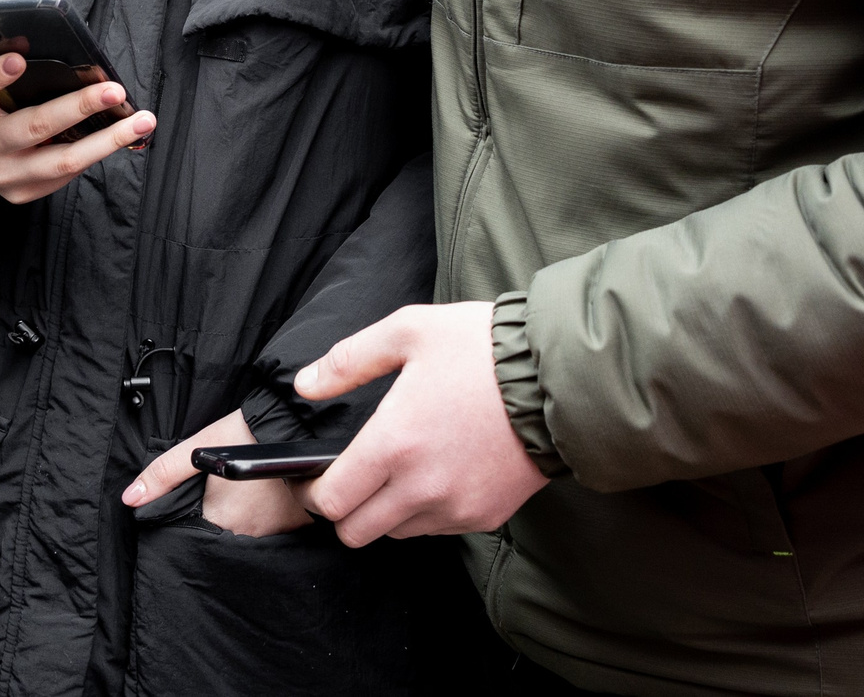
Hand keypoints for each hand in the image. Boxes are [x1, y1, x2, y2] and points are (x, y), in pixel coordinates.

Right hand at [0, 48, 152, 204]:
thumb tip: (13, 30)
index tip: (18, 59)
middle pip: (34, 126)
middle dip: (79, 106)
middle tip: (116, 90)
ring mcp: (6, 173)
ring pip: (63, 159)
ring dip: (109, 139)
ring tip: (143, 120)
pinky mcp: (25, 191)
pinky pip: (69, 172)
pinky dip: (100, 151)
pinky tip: (125, 134)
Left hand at [121, 409, 311, 536]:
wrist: (301, 424)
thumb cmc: (246, 433)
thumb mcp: (199, 447)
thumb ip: (163, 474)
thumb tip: (130, 499)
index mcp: (218, 520)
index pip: (194, 535)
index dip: (192, 522)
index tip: (199, 504)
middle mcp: (246, 535)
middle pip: (221, 537)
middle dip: (218, 521)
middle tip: (224, 495)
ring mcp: (274, 534)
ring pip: (247, 536)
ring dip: (242, 522)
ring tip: (245, 495)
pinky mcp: (297, 527)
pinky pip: (273, 532)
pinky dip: (267, 520)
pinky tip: (266, 499)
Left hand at [292, 302, 549, 546]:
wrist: (558, 375)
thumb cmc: (483, 348)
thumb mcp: (410, 331)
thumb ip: (349, 361)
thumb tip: (305, 385)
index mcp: (394, 443)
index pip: (331, 501)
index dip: (313, 493)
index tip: (316, 480)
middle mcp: (421, 487)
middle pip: (356, 533)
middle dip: (345, 510)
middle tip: (353, 479)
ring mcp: (456, 507)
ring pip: (397, 532)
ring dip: (388, 511)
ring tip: (404, 469)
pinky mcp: (485, 515)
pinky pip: (439, 528)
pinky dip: (430, 509)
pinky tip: (443, 471)